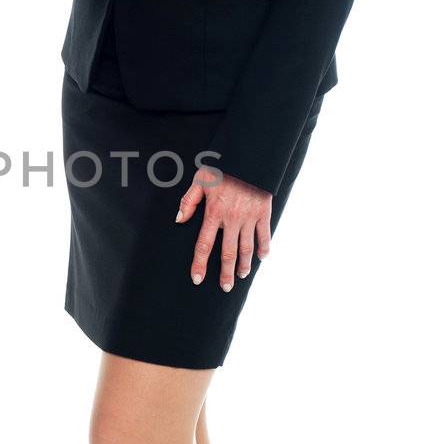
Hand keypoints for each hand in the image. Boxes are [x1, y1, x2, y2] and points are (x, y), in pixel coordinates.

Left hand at [176, 168, 271, 291]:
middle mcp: (231, 218)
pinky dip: (264, 248)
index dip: (200, 263)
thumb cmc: (222, 167)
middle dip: (225, 273)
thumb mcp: (200, 180)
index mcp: (213, 212)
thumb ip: (189, 201)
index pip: (204, 244)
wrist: (249, 156)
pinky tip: (262, 258)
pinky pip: (264, 235)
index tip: (198, 278)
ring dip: (244, 265)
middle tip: (225, 287)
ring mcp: (249, 217)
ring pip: (246, 248)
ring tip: (241, 276)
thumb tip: (179, 220)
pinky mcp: (263, 212)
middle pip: (227, 253)